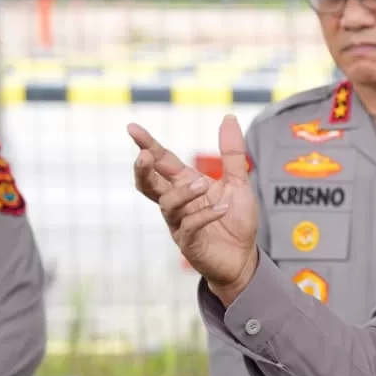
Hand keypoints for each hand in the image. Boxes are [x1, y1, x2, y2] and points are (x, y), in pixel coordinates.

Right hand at [128, 116, 259, 302]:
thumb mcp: (239, 182)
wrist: (244, 257)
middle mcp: (178, 203)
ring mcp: (180, 224)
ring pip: (168, 205)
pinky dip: (204, 215)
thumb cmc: (236, 220)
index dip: (147, 145)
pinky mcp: (189, 243)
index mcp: (185, 185)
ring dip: (183, 192)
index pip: (162, 162)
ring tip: (202, 185)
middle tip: (145, 156)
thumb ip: (231, 153)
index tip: (132, 128)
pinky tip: (221, 208)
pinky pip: (190, 226)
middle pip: (149, 184)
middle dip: (144, 169)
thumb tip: (228, 118)